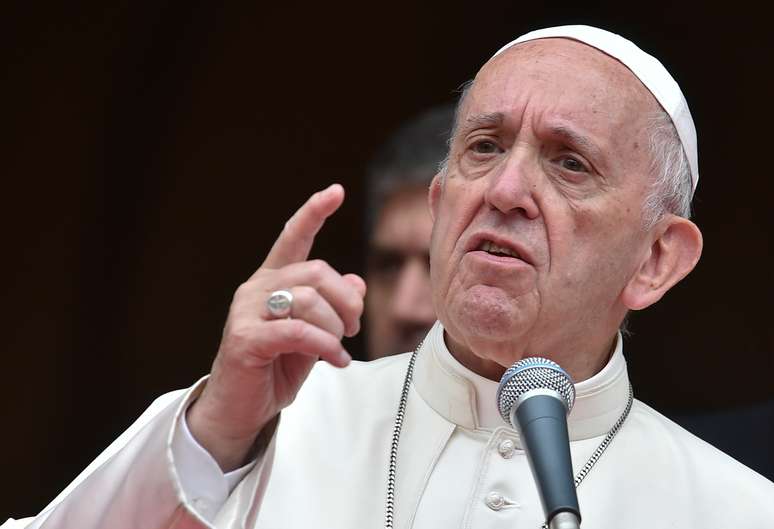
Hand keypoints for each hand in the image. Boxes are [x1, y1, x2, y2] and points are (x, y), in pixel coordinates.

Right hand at [186, 184, 365, 470]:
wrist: (240, 409)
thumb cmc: (275, 368)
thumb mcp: (313, 334)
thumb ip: (331, 308)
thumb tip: (358, 282)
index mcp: (271, 281)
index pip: (293, 238)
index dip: (313, 213)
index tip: (336, 192)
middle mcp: (256, 289)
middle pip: (316, 272)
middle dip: (346, 301)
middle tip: (354, 327)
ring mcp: (247, 312)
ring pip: (309, 300)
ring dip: (336, 327)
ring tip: (340, 348)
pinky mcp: (246, 338)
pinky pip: (299, 331)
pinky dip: (326, 346)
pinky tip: (337, 361)